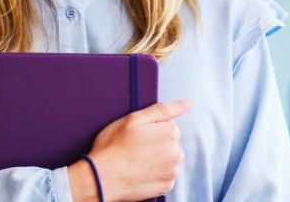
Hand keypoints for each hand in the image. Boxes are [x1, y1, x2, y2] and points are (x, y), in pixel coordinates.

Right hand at [69, 99, 189, 201]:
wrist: (102, 178)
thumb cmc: (114, 147)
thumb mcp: (133, 119)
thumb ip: (163, 109)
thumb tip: (188, 103)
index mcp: (170, 132)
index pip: (167, 125)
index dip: (150, 129)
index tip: (136, 135)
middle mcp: (176, 152)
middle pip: (169, 142)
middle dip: (155, 144)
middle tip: (133, 148)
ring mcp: (172, 171)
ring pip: (167, 160)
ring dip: (155, 159)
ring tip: (135, 161)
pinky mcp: (166, 186)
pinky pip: (164, 176)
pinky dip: (154, 174)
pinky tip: (139, 172)